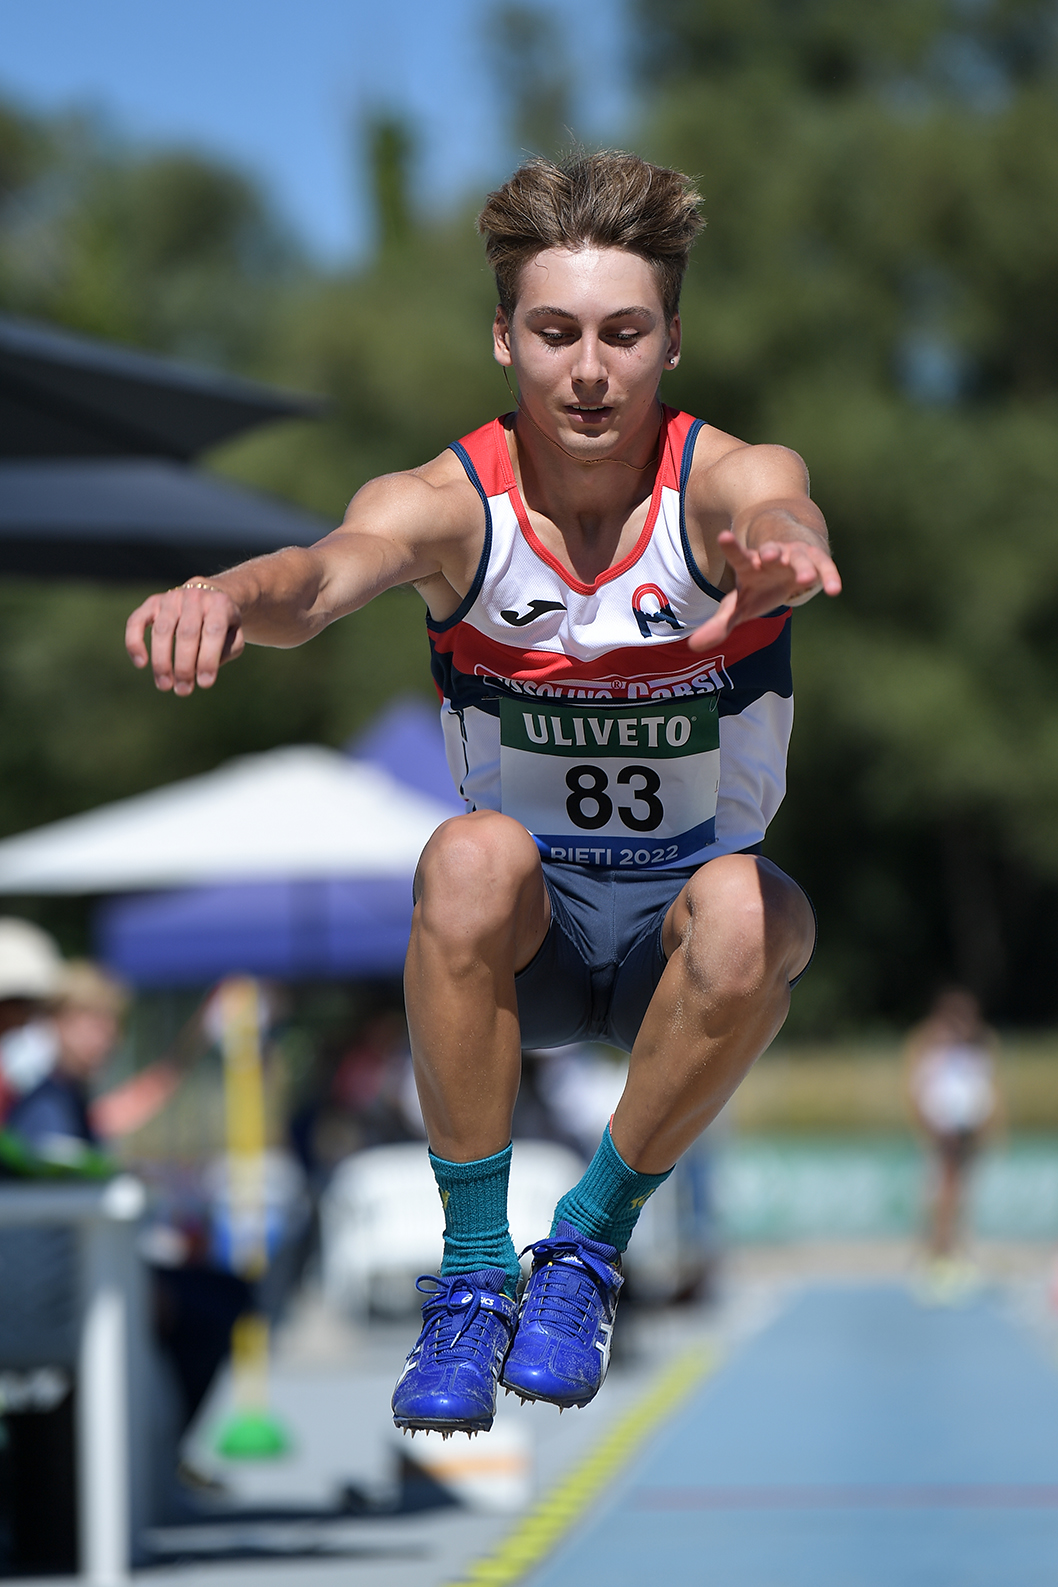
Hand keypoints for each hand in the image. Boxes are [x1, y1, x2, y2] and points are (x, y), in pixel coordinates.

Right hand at [125, 584, 244, 694]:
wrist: (208, 595)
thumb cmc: (223, 624)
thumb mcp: (234, 635)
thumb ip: (227, 650)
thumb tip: (203, 669)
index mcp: (219, 604)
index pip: (213, 631)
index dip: (208, 659)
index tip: (204, 684)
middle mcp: (194, 598)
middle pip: (186, 633)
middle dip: (184, 666)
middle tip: (183, 691)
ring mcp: (171, 598)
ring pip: (162, 630)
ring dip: (162, 661)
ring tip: (164, 685)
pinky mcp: (152, 603)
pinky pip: (136, 621)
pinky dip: (134, 642)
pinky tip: (141, 663)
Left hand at [688, 531, 840, 651]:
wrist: (786, 560)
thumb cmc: (758, 585)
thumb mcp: (738, 605)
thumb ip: (719, 624)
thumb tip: (693, 647)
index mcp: (749, 563)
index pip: (738, 555)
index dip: (731, 547)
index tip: (724, 536)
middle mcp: (772, 555)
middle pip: (771, 551)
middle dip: (771, 552)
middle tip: (769, 555)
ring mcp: (795, 556)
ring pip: (799, 558)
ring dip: (802, 566)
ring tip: (806, 578)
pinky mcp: (816, 561)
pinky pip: (824, 568)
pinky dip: (829, 577)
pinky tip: (834, 590)